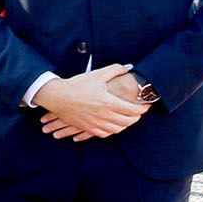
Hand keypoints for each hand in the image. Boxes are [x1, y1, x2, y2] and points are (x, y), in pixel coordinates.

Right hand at [34, 64, 148, 140]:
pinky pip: (105, 134)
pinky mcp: (87, 127)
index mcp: (107, 102)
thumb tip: (128, 67)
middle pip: (128, 121)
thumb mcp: (96, 75)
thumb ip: (115, 70)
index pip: (133, 110)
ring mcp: (95, 123)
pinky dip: (112, 131)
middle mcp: (103, 115)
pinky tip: (113, 125)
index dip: (143, 108)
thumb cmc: (76, 85)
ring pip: (117, 129)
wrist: (56, 97)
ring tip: (127, 118)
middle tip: (138, 111)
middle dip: (137, 117)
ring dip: (125, 125)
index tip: (146, 105)